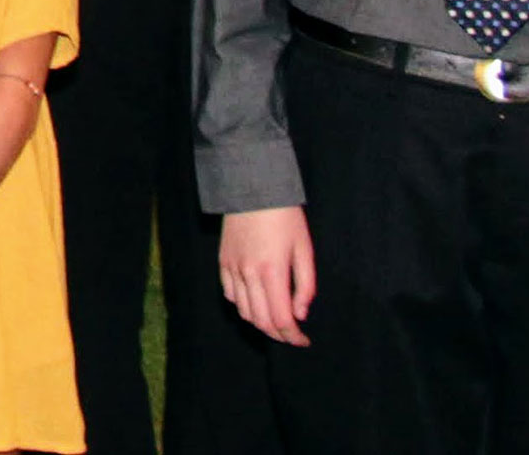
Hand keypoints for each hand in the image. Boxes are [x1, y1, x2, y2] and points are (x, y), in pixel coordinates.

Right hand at [219, 206, 314, 345]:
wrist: (253, 189)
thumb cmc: (284, 217)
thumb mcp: (304, 249)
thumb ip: (305, 286)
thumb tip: (300, 314)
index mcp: (272, 271)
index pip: (281, 318)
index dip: (293, 336)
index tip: (303, 340)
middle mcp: (249, 274)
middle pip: (261, 320)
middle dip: (278, 334)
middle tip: (292, 336)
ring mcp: (232, 268)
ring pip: (243, 311)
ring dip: (260, 323)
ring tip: (276, 321)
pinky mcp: (223, 261)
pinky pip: (230, 294)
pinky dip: (243, 306)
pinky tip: (255, 303)